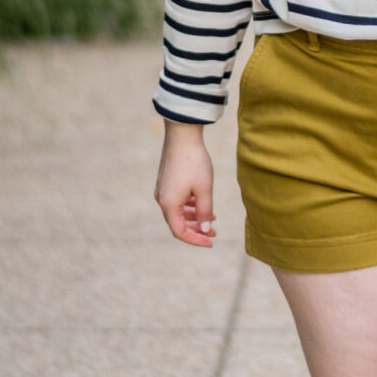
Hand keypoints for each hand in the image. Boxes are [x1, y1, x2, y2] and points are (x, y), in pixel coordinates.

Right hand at [155, 121, 216, 246]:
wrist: (182, 135)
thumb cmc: (194, 162)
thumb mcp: (204, 189)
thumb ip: (205, 211)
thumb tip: (205, 229)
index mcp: (169, 204)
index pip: (180, 232)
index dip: (196, 240)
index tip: (211, 241)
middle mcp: (162, 199)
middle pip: (178, 223)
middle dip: (197, 229)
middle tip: (214, 232)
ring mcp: (162, 189)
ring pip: (177, 211)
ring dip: (194, 217)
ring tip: (213, 217)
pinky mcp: (165, 181)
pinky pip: (176, 200)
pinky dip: (189, 205)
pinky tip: (201, 202)